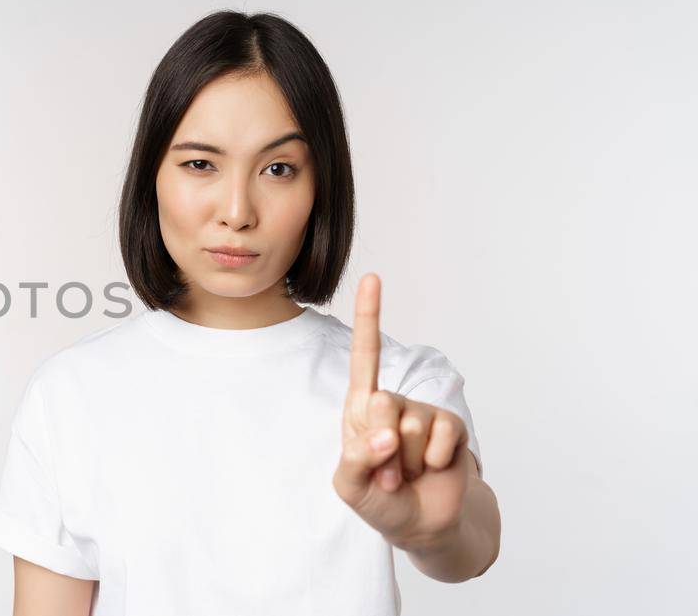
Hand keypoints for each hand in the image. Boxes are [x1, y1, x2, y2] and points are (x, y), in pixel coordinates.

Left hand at [332, 273, 472, 549]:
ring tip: (405, 474)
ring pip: (412, 426)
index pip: (364, 357)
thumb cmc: (379, 500)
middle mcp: (392, 403)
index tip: (373, 277)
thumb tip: (386, 436)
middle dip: (382, 448)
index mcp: (361, 408)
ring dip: (407, 461)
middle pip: (383, 404)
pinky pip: (442, 437)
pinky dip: (434, 462)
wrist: (422, 523)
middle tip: (385, 471)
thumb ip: (356, 459)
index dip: (371, 316)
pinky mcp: (451, 429)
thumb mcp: (350, 485)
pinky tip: (431, 471)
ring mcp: (422, 414)